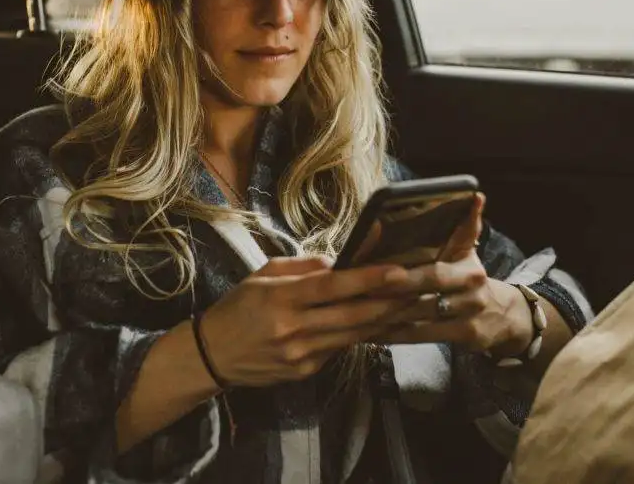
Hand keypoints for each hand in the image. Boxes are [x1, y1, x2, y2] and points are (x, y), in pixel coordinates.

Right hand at [198, 256, 413, 386]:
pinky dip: (361, 335)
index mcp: (280, 297)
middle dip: (391, 302)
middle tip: (420, 288)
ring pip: (353, 335)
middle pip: (352, 315)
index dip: (368, 279)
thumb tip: (340, 262)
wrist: (212, 355)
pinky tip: (381, 323)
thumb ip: (304, 266)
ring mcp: (301, 354)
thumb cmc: (239, 306)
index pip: (332, 287)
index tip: (398, 271)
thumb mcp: (264, 273)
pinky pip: (340, 349)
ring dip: (385, 320)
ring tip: (412, 304)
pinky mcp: (305, 371)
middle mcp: (293, 328)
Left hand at [371, 194, 534, 354]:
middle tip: (358, 294)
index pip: (434, 273)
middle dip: (389, 296)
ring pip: (419, 319)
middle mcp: (471, 293)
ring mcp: (467, 318)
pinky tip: (369, 332)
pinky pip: (421, 336)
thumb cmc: (469, 276)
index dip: (405, 276)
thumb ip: (466, 225)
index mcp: (468, 268)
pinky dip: (393, 335)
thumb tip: (476, 196)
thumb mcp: (470, 250)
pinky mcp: (462, 338)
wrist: (504, 316)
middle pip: (423, 298)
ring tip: (355, 312)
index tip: (376, 274)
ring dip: (385, 317)